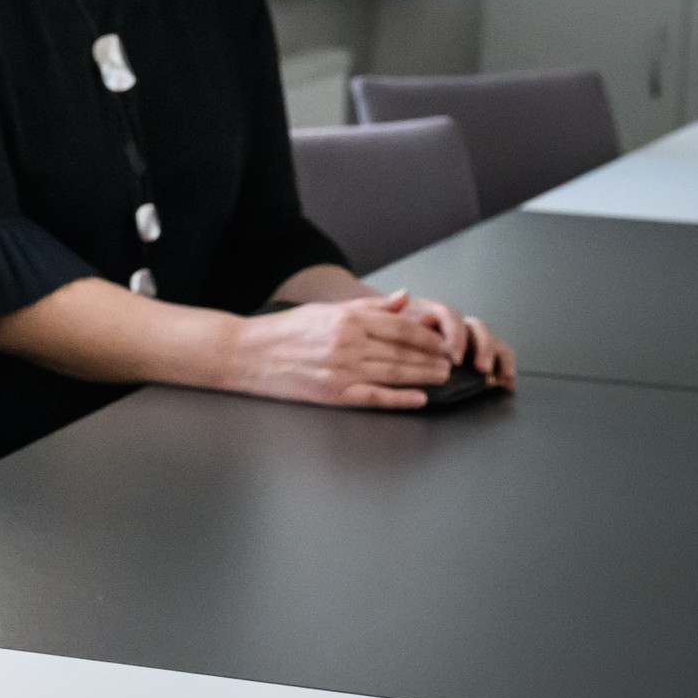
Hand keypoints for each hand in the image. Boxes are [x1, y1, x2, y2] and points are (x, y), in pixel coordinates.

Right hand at [229, 290, 456, 408]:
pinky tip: (418, 399)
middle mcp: (349, 344)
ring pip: (395, 373)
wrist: (247, 353)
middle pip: (403, 352)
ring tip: (441, 377)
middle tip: (451, 362)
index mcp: (347, 320)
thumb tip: (403, 299)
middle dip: (432, 358)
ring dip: (423, 376)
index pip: (400, 327)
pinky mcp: (334, 393)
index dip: (427, 336)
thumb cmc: (283, 331)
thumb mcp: (326, 310)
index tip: (442, 341)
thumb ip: (368, 306)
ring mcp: (342, 371)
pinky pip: (376, 397)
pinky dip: (401, 398)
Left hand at [395, 293, 515, 386]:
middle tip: (479, 367)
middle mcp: (453, 322)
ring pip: (490, 339)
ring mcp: (465, 336)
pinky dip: (503, 366)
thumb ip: (394, 311)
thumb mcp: (383, 317)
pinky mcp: (473, 351)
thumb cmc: (384, 326)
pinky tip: (505, 381)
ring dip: (496, 356)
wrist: (384, 334)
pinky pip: (495, 354)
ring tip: (498, 375)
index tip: (454, 356)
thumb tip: (408, 303)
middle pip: (476, 327)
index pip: (451, 316)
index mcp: (432, 310)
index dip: (456, 335)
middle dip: (482, 347)